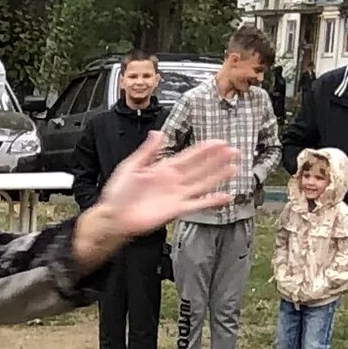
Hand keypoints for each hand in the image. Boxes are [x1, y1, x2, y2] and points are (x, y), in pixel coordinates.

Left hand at [75, 135, 242, 265]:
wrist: (113, 216)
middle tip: (233, 151)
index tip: (218, 141)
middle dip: (217, 159)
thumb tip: (158, 133)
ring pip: (203, 183)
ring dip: (218, 176)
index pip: (189, 155)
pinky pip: (198, 204)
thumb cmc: (118, 193)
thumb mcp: (131, 166)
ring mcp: (176, 195)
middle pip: (200, 167)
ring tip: (234, 168)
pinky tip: (225, 196)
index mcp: (163, 168)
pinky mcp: (176, 209)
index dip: (204, 149)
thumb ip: (147, 151)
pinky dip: (212, 201)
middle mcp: (173, 181)